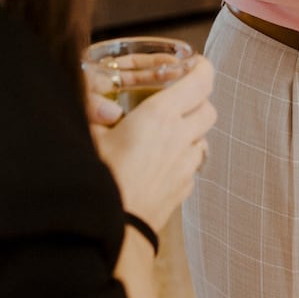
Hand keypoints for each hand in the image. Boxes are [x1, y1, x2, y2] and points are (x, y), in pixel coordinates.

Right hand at [90, 55, 215, 233]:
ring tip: (167, 131)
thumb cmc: (99, 180)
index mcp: (160, 115)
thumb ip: (94, 112)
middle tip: (178, 97)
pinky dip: (184, 158)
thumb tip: (103, 105)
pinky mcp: (184, 190)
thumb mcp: (89, 137)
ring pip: (203, 137)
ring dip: (192, 130)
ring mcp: (185, 166)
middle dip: (198, 100)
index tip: (194, 63)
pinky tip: (161, 162)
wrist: (114, 235)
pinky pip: (193, 165)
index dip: (202, 68)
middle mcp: (180, 137)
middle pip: (209, 108)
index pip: (201, 80)